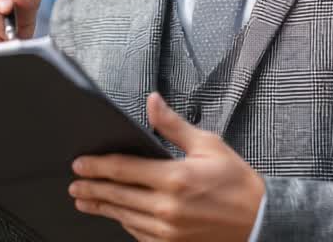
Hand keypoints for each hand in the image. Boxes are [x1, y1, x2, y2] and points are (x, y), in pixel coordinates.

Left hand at [69, 92, 264, 241]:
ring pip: (124, 217)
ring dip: (102, 208)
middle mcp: (166, 208)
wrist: (259, 220)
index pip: (123, 170)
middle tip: (74, 185)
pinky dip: (125, 223)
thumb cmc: (236, 182)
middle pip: (117, 196)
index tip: (80, 164)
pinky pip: (139, 235)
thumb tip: (152, 102)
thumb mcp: (208, 146)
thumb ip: (174, 126)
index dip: (97, 167)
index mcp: (174, 179)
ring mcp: (167, 232)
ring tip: (85, 201)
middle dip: (92, 188)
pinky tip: (117, 217)